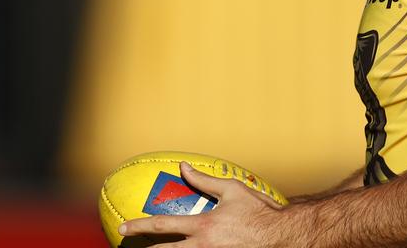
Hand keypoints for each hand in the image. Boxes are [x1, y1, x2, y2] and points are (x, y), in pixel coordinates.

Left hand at [119, 161, 286, 246]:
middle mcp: (204, 247)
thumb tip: (183, 166)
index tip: (123, 229)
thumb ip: (204, 180)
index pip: (163, 225)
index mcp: (203, 226)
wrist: (283, 237)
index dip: (140, 227)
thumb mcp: (232, 190)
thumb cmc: (259, 211)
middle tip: (131, 247)